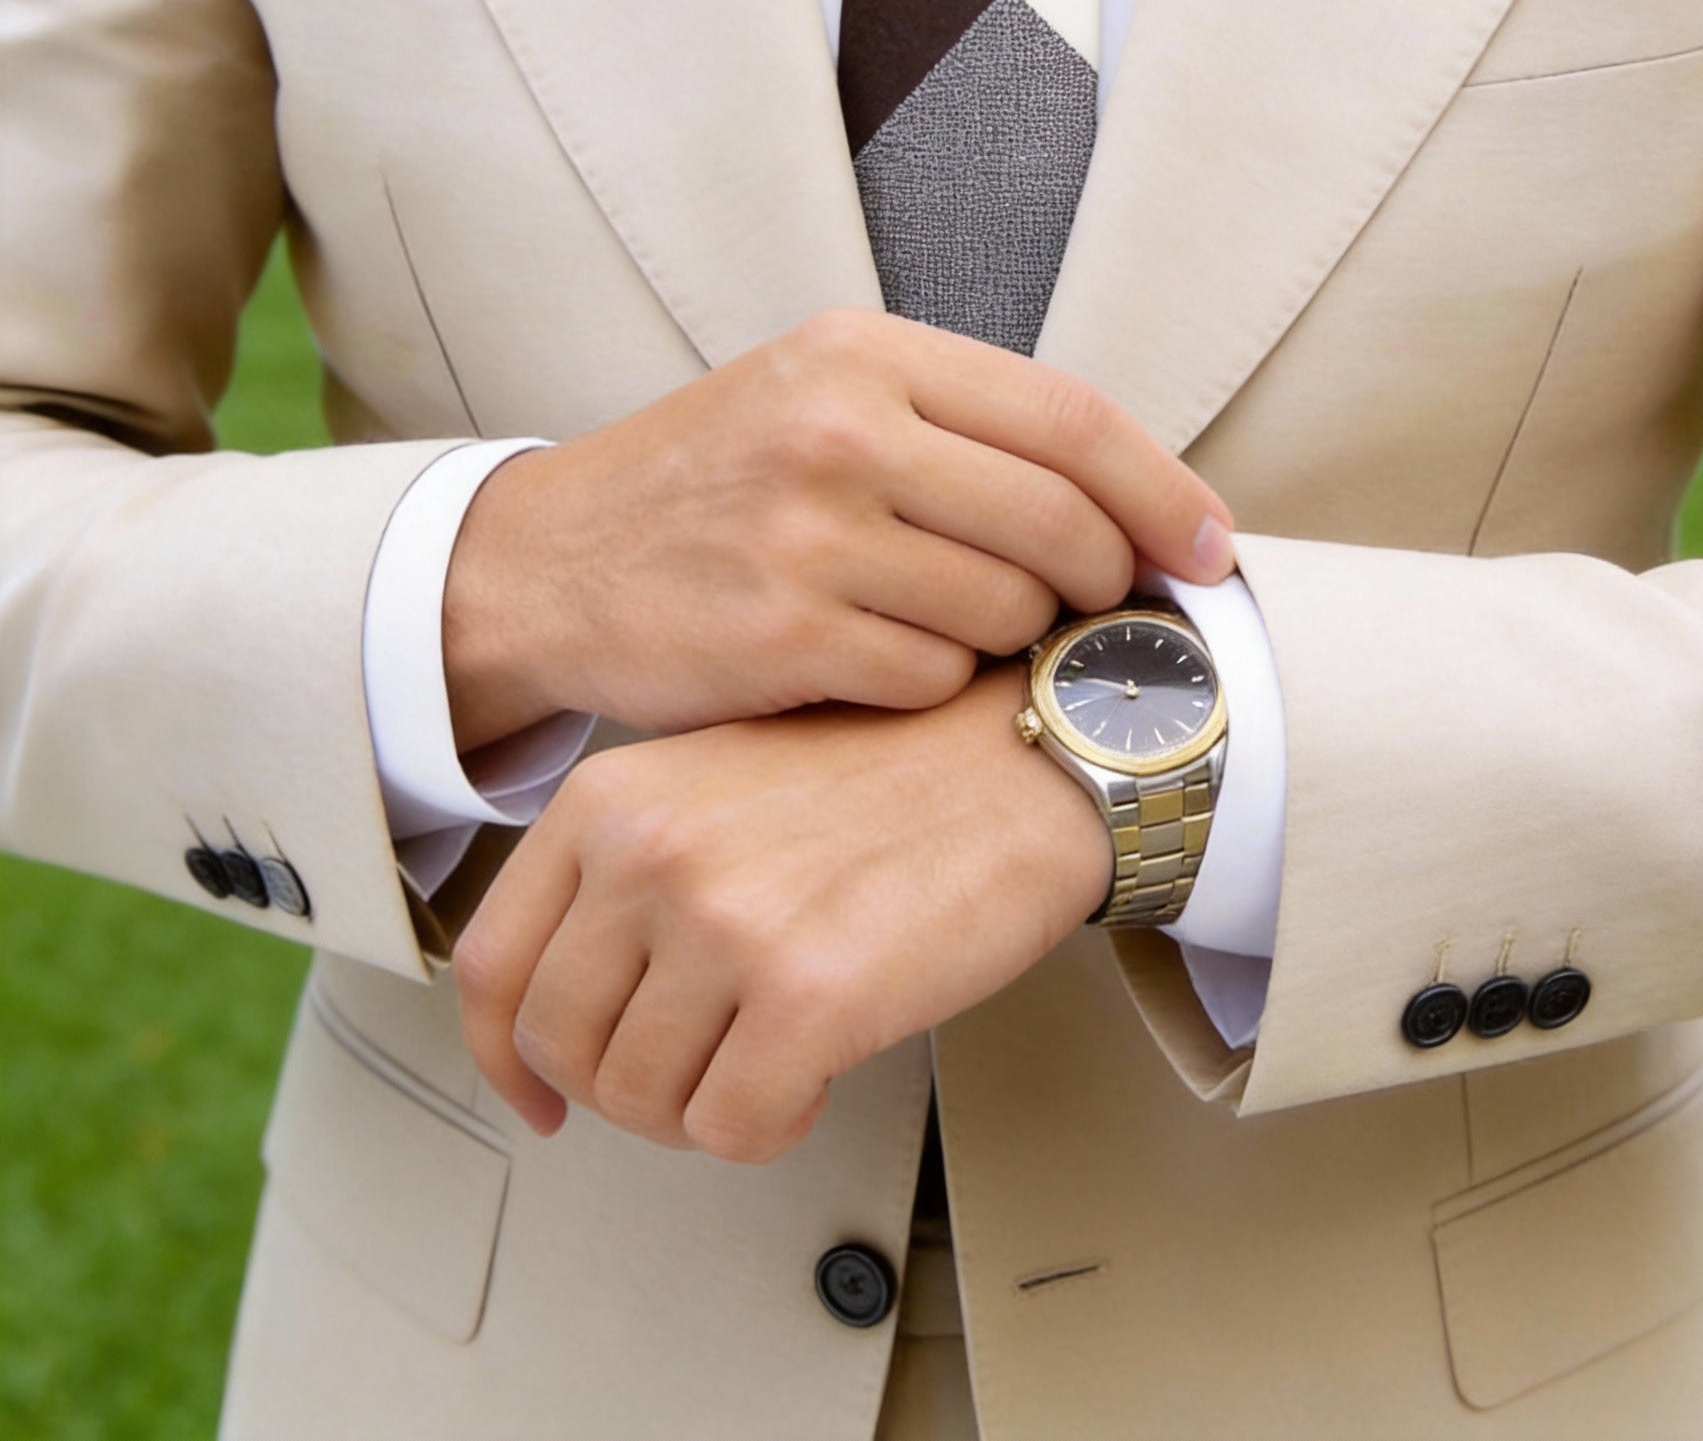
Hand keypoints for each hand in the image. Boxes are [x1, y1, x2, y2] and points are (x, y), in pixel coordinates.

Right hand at [443, 309, 1232, 748]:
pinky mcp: (783, 635)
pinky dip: (933, 683)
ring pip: (1006, 609)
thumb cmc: (714, 483)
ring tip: (954, 623)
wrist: (548, 562)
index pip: (1070, 416)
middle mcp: (841, 428)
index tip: (1209, 545)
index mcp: (864, 351)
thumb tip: (1135, 497)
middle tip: (1092, 601)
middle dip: (1103, 577)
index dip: (1162, 489)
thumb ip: (961, 424)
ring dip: (1011, 636)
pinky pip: (933, 677)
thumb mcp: (821, 395)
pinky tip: (883, 663)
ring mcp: (808, 533)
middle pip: (1060, 520)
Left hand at [452, 667, 1109, 1157]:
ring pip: (641, 1101)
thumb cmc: (894, 771)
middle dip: (623, 1092)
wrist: (1024, 759)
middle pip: (560, 1048)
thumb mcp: (720, 780)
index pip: (493, 965)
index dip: (505, 1058)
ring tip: (769, 1061)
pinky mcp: (808, 993)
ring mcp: (724, 922)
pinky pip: (732, 1128)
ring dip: (704, 1108)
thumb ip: (634, 869)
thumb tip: (578, 1003)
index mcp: (614, 799)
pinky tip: (813, 1077)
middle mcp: (649, 854)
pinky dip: (772, 1126)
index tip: (537, 1095)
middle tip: (693, 1078)